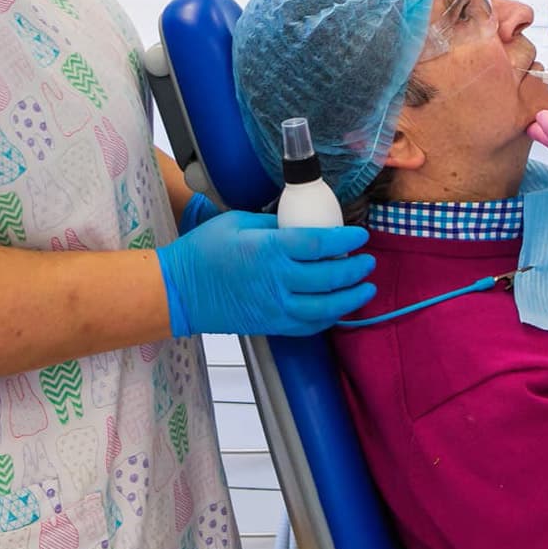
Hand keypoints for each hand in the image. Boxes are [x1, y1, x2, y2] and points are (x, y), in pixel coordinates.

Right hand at [157, 210, 376, 336]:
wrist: (180, 291)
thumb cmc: (204, 251)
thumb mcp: (238, 222)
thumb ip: (274, 224)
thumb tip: (301, 224)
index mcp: (270, 250)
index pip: (321, 245)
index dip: (346, 240)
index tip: (360, 235)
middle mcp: (278, 281)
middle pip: (330, 278)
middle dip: (356, 270)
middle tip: (368, 262)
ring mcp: (276, 307)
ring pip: (326, 308)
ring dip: (351, 298)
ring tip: (365, 288)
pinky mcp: (272, 325)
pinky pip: (309, 326)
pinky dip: (329, 319)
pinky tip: (338, 309)